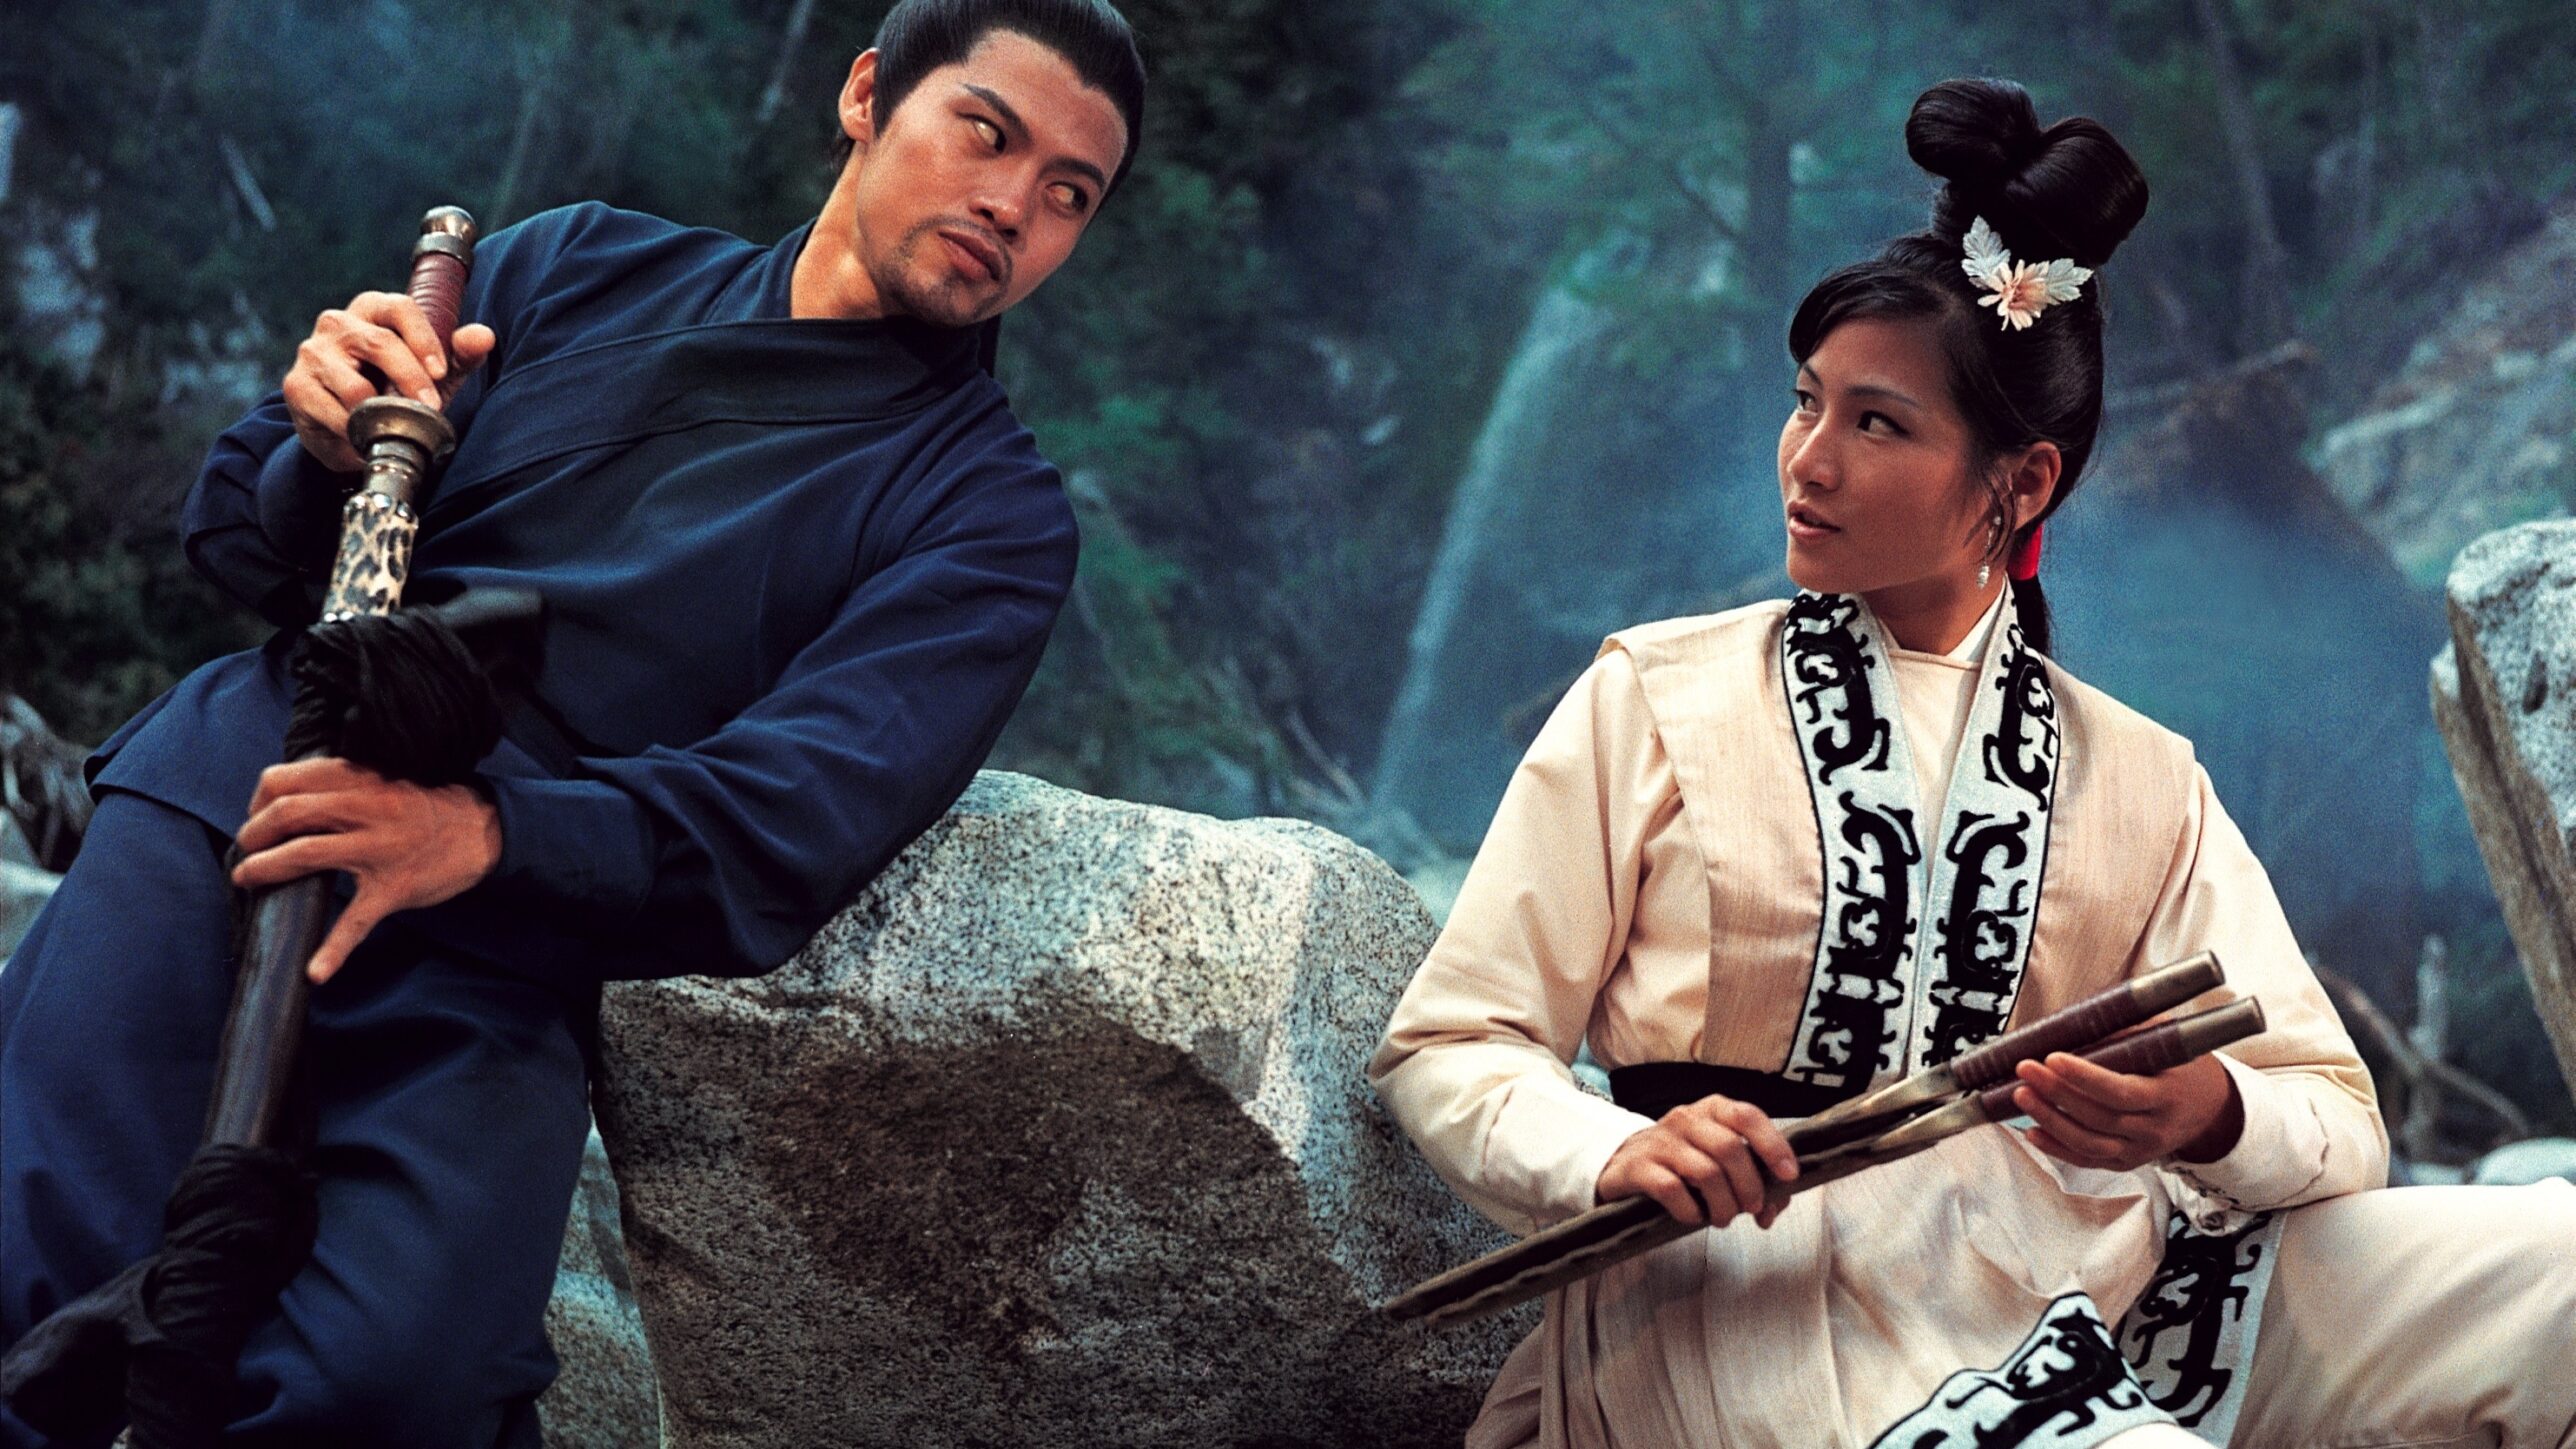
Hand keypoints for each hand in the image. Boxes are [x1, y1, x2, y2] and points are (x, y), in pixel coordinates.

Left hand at [231, 758, 503, 983]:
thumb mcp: (382, 778)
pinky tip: (316, 973)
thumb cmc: (426, 804)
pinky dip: (333, 950)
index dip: (257, 802)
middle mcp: (364, 809)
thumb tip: (286, 798)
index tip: (257, 818)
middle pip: (286, 814)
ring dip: (264, 870)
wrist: (482, 829)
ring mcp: (378, 849)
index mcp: (357, 778)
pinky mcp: (393, 887)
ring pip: (304, 855)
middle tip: (246, 852)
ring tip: (248, 880)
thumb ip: (340, 782)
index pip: (284, 780)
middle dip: (252, 836)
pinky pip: (355, 921)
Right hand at [280, 291, 496, 472]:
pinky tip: (362, 437)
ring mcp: (313, 352)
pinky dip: (354, 430)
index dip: (423, 338)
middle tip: (430, 407)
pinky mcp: (297, 385)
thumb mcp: (433, 375)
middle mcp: (338, 323)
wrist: (348, 430)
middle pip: (379, 342)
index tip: (440, 371)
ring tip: (393, 427)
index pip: (399, 307)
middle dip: (410, 378)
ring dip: (379, 412)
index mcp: (373, 310)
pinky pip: (332, 410)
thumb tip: (484, 335)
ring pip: (354, 383)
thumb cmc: (392, 389)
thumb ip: (459, 355)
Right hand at [1596, 1094, 1799, 1227]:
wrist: (1623, 1164)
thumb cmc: (1682, 1163)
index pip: (1747, 1116)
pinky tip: (1693, 1217)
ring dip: (1723, 1205)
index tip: (1789, 1175)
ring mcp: (1659, 1141)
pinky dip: (1691, 1211)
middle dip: (1749, 1186)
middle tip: (1751, 1208)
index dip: (1773, 1145)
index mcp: (1711, 1110)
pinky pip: (1672, 1190)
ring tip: (1723, 1218)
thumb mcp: (1717, 1160)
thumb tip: (1775, 1207)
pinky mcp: (1637, 1167)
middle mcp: (1685, 1119)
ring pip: (1705, 1172)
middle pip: (1730, 1149)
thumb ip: (1752, 1178)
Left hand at [2011, 1050, 2244, 1171]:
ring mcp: (2140, 1150)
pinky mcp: (2127, 1162)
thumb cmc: (2181, 1066)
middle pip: (2098, 1118)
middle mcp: (2154, 1128)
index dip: (2084, 1078)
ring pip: (2089, 1144)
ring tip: (2022, 1095)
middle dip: (2057, 1094)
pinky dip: (2056, 1149)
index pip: (2120, 1091)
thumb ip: (2128, 1034)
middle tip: (2025, 1070)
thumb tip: (2075, 1025)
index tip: (2053, 1057)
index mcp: (2166, 1095)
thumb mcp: (2166, 1041)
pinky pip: (2088, 1160)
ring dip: (2050, 1121)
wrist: (2210, 1107)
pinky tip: (2030, 1131)